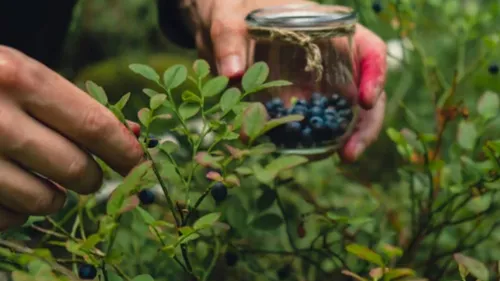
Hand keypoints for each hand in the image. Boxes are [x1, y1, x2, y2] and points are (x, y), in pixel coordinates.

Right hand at [0, 46, 143, 230]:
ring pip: (46, 202)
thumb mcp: (24, 77)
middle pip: (76, 168)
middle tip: (86, 173)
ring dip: (56, 196)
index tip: (141, 165)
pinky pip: (11, 219)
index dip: (125, 150)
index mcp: (17, 78)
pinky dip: (19, 210)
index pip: (93, 125)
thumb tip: (132, 135)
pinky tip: (7, 186)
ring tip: (41, 176)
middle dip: (92, 178)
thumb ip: (75, 106)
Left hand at [185, 0, 386, 160]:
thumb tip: (232, 72)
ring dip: (339, 140)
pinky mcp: (297, 101)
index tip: (366, 101)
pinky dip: (309, 142)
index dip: (375, 74)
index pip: (369, 49)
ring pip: (343, 113)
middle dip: (364, 124)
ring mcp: (316, 83)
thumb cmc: (234, 9)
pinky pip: (312, 124)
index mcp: (328, 30)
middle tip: (350, 154)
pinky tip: (298, 156)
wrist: (220, 29)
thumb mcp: (229, 16)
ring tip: (323, 160)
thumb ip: (228, 38)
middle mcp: (330, 60)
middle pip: (364, 91)